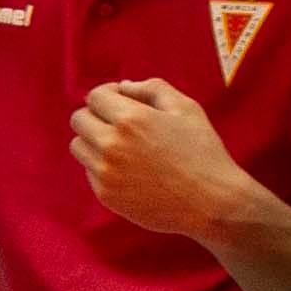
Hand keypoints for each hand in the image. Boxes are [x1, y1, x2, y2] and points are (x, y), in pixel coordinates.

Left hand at [68, 79, 262, 238]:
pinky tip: (130, 169)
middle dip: (96, 115)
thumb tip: (123, 87)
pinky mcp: (105, 195)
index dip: (108, 94)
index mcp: (130, 119)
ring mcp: (105, 172)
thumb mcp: (186, 108)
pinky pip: (89, 172)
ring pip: (79, 146)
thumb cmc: (203, 152)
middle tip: (119, 123)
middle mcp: (111, 145)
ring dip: (94, 141)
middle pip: (79, 119)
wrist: (212, 203)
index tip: (121, 101)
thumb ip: (152, 88)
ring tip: (123, 146)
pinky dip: (102, 166)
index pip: (95, 96)